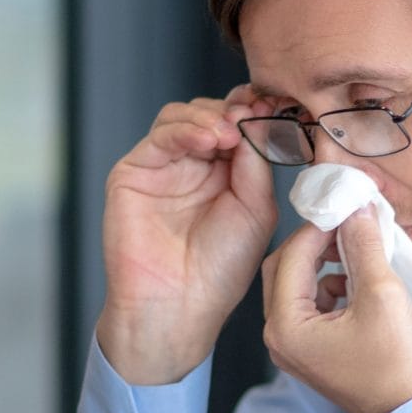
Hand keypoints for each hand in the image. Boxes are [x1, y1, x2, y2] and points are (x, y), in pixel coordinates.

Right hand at [97, 85, 279, 383]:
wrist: (179, 306)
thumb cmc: (219, 271)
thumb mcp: (256, 209)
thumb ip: (256, 163)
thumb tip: (255, 119)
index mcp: (226, 173)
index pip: (239, 124)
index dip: (257, 111)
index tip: (278, 106)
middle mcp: (193, 165)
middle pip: (212, 112)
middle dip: (236, 108)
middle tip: (257, 111)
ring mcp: (163, 167)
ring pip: (183, 115)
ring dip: (211, 116)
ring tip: (231, 133)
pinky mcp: (133, 172)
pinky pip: (159, 136)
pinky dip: (186, 129)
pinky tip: (210, 140)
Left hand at [262, 206, 411, 412]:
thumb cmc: (396, 366)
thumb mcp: (382, 294)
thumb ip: (364, 246)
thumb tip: (357, 210)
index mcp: (286, 327)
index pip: (291, 257)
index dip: (319, 226)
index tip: (345, 206)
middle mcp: (279, 337)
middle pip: (284, 268)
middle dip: (316, 243)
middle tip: (348, 224)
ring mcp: (294, 346)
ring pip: (298, 284)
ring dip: (326, 263)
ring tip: (360, 250)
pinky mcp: (312, 349)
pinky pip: (312, 303)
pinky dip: (333, 285)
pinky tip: (361, 282)